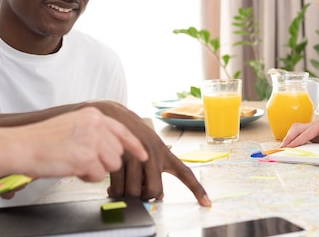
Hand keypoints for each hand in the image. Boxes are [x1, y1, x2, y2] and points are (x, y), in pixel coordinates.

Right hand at [17, 107, 147, 181]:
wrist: (21, 146)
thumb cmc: (42, 139)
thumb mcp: (73, 124)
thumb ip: (94, 131)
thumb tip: (111, 146)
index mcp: (94, 115)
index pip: (123, 131)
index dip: (135, 145)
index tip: (144, 155)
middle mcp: (97, 125)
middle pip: (118, 152)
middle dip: (105, 161)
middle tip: (82, 160)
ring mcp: (93, 141)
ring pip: (112, 165)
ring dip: (96, 169)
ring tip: (75, 163)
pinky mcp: (87, 158)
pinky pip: (98, 175)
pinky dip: (86, 176)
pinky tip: (71, 168)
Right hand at [84, 101, 210, 206]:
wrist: (113, 115)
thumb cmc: (134, 135)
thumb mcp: (151, 147)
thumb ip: (157, 169)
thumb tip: (159, 195)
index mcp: (165, 153)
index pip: (185, 173)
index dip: (197, 190)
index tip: (207, 204)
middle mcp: (153, 154)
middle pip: (154, 191)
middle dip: (145, 197)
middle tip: (137, 190)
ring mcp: (136, 156)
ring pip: (134, 192)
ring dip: (126, 194)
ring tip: (122, 185)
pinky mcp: (118, 158)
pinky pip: (117, 188)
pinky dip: (113, 191)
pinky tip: (111, 185)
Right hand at [280, 118, 318, 147]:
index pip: (306, 133)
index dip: (297, 140)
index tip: (289, 147)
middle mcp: (314, 124)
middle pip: (297, 129)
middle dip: (288, 138)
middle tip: (281, 148)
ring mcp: (312, 127)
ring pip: (296, 129)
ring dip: (288, 136)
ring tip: (283, 146)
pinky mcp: (311, 131)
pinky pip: (299, 132)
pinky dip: (292, 137)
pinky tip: (290, 143)